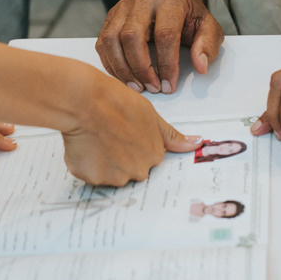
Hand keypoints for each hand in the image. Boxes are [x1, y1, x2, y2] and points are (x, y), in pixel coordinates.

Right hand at [60, 71, 202, 185]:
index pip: (147, 159)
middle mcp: (137, 171)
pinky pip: (90, 175)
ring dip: (102, 162)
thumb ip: (171, 136)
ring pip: (109, 174)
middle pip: (129, 170)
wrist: (85, 102)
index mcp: (153, 155)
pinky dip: (86, 163)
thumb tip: (195, 143)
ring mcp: (114, 177)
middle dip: (119, 157)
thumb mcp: (151, 116)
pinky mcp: (92, 178)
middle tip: (108, 135)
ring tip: (95, 137)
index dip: (133, 145)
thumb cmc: (115, 102)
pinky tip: (85, 144)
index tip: (125, 135)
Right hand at [95, 0, 223, 94]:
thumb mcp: (208, 27)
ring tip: (136, 86)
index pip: (165, 34)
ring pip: (111, 39)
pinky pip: (103, 42)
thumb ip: (207, 45)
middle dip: (140, 68)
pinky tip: (124, 77)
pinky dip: (111, 63)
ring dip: (122, 68)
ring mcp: (123, 6)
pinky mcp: (111, 16)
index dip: (167, 64)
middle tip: (152, 88)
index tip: (169, 85)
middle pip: (131, 36)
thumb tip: (200, 65)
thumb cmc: (189, 16)